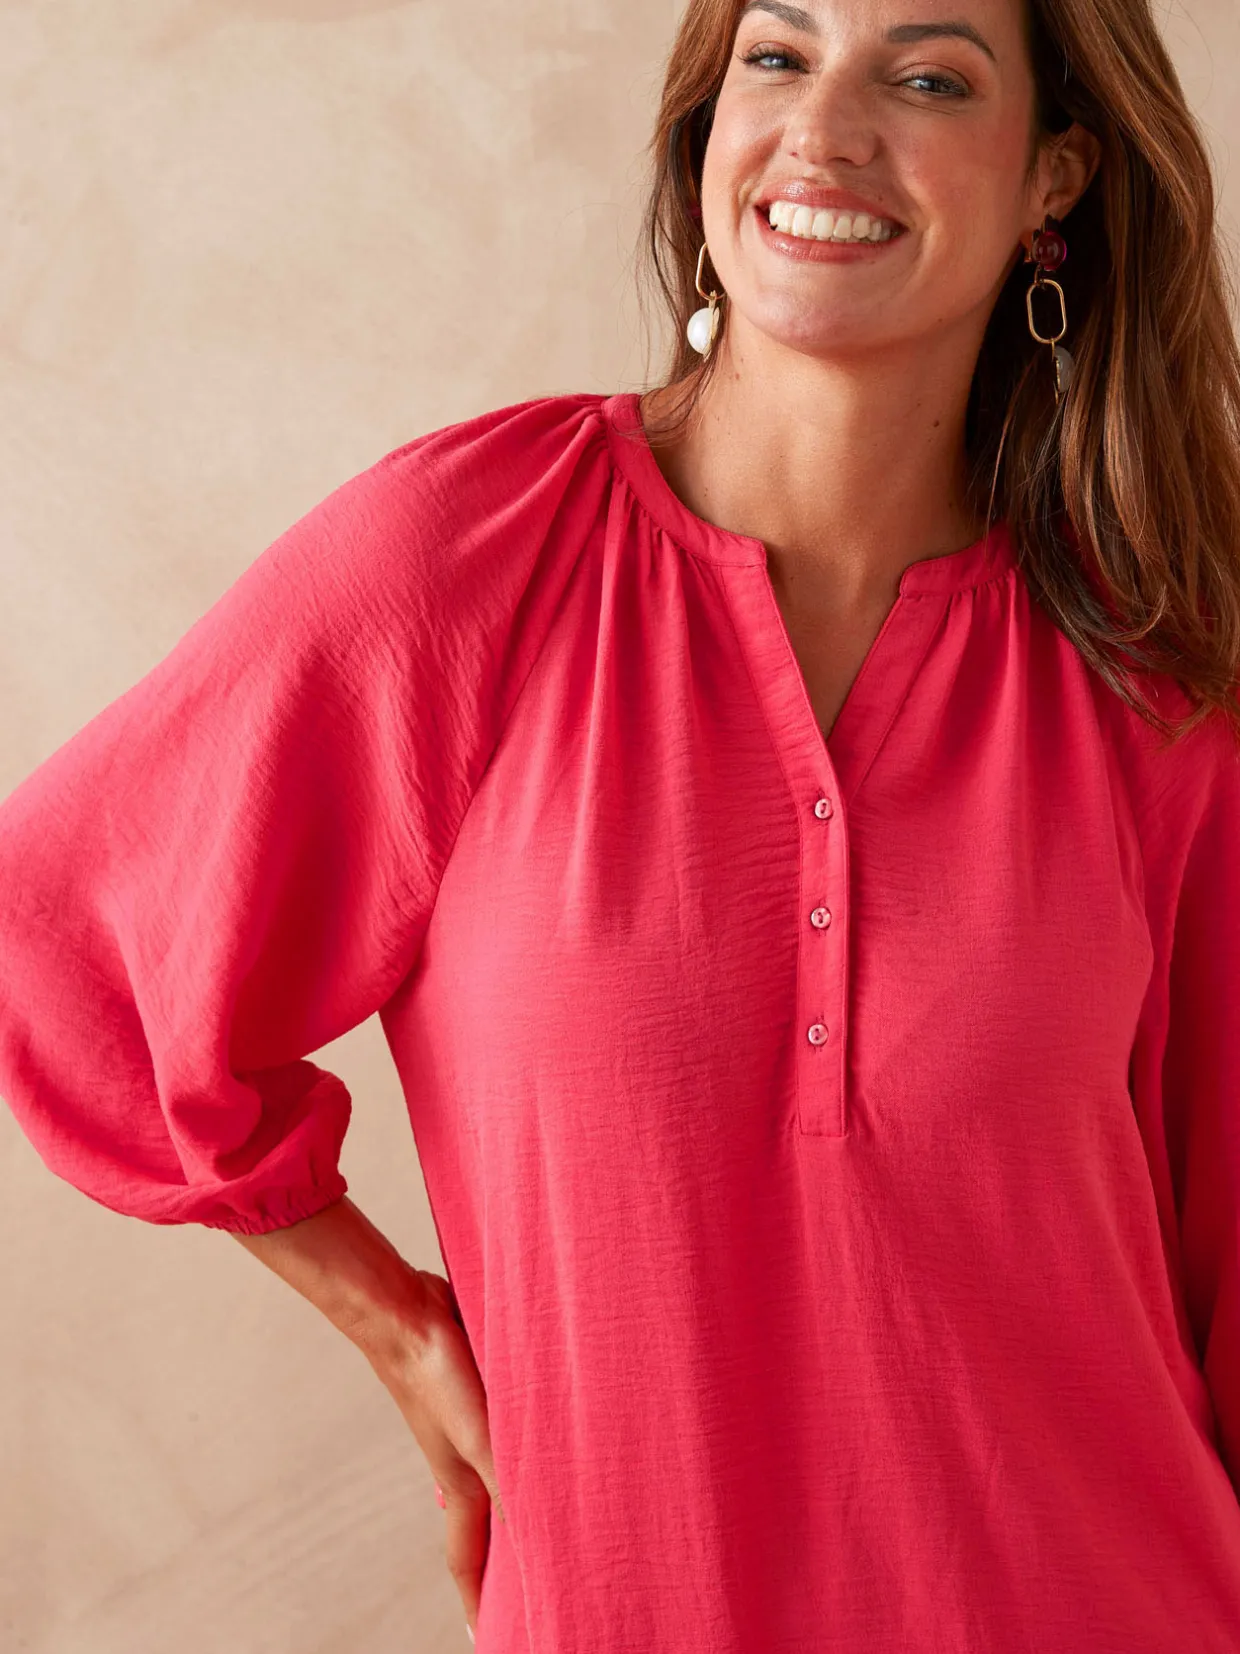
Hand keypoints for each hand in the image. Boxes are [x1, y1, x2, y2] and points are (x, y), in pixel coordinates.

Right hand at [366, 1267, 503, 1639]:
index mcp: (461, 1484)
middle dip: (498, 1557)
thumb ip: (508, 1481)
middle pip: (483, 1523)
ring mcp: (465, 1426)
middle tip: (520, 1584)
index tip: (484, 1637)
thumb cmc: (436, 1376)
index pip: (469, 1558)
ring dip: (510, 1499)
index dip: (478, 1600)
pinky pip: (502, 1431)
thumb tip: (535, 1533)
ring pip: (494, 1475)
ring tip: (535, 1515)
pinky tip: (532, 1432)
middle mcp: (461, 1463)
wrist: (404, 1312)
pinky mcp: (475, 1390)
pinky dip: (516, 1446)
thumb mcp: (481, 1435)